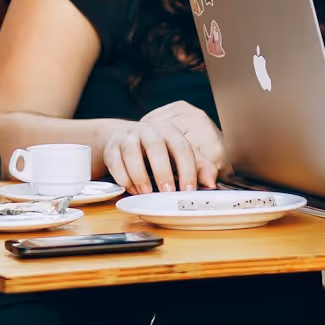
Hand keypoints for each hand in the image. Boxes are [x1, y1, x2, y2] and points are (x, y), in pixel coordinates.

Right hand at [100, 103, 224, 192]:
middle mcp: (150, 131)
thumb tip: (211, 184)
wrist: (122, 137)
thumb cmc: (156, 149)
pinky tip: (131, 188)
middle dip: (162, 172)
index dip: (187, 170)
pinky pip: (116, 162)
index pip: (182, 148)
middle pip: (156, 148)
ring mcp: (129, 137)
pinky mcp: (112, 148)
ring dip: (139, 176)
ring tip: (146, 193)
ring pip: (132, 153)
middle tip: (167, 192)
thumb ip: (198, 167)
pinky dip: (123, 178)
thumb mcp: (178, 154)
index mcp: (170, 131)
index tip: (188, 190)